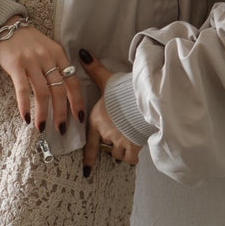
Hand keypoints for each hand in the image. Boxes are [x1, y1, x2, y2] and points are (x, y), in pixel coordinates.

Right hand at [0, 17, 84, 133]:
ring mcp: (31, 61)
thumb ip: (57, 67)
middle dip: (61, 112)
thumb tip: (66, 93)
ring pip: (42, 92)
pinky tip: (26, 117)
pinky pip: (22, 89)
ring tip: (42, 127)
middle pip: (59, 89)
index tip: (79, 117)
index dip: (77, 101)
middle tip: (61, 129)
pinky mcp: (16, 65)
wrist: (6, 26)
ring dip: (43, 113)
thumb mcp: (48, 49)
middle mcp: (47, 57)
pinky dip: (24, 105)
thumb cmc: (29, 41)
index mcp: (59, 54)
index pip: (72, 81)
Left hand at [80, 50, 141, 174]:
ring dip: (121, 150)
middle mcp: (106, 134)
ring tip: (127, 144)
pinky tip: (136, 151)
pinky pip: (131, 158)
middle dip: (111, 145)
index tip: (87, 172)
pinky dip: (133, 156)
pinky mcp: (133, 145)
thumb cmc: (123, 89)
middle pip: (106, 147)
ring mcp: (119, 141)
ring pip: (118, 153)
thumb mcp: (106, 79)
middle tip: (117, 140)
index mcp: (97, 121)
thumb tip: (83, 54)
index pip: (90, 144)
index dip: (89, 159)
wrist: (141, 99)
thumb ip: (94, 69)